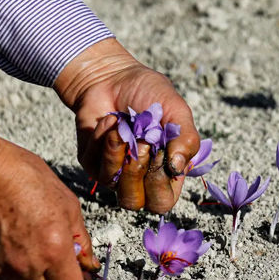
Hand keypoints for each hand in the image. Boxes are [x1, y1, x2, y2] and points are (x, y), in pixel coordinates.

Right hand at [0, 137, 98, 279]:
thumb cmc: (29, 182)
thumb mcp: (70, 207)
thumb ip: (82, 242)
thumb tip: (88, 264)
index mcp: (54, 251)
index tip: (80, 276)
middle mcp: (27, 266)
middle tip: (61, 265)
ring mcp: (2, 268)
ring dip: (36, 277)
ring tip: (35, 245)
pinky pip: (5, 275)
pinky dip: (14, 266)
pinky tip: (14, 240)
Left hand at [54, 38, 200, 213]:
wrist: (113, 77)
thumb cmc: (149, 94)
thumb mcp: (177, 112)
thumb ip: (186, 139)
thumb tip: (178, 168)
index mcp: (166, 173)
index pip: (163, 201)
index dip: (159, 182)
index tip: (160, 150)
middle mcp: (140, 179)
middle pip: (136, 202)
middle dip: (136, 170)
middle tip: (141, 141)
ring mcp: (114, 173)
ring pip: (113, 185)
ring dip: (118, 151)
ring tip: (123, 125)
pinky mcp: (92, 162)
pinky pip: (95, 164)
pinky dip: (104, 138)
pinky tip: (110, 121)